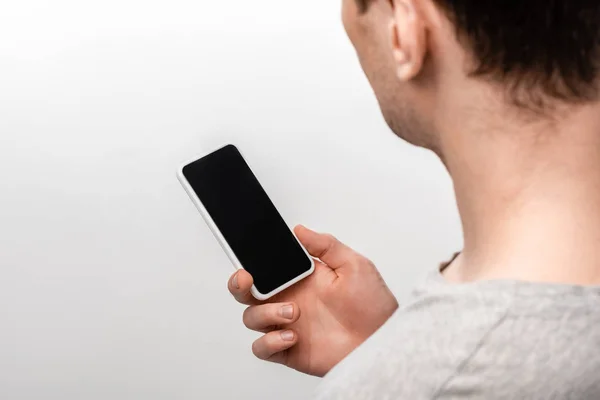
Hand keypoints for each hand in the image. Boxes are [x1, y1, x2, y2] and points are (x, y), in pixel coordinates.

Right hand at [227, 225, 398, 376]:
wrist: (382, 342)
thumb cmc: (373, 305)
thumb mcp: (353, 265)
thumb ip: (325, 245)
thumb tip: (299, 230)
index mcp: (300, 279)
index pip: (265, 268)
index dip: (249, 263)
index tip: (248, 260)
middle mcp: (288, 300)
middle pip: (247, 292)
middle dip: (238, 284)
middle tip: (248, 280)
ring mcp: (286, 326)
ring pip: (251, 318)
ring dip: (265, 313)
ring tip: (293, 313)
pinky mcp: (289, 350)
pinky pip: (262, 348)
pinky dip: (269, 342)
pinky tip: (291, 336)